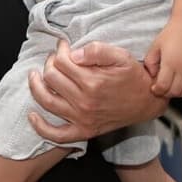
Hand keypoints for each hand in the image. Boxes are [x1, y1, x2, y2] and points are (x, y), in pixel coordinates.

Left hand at [27, 40, 166, 143]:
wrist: (148, 102)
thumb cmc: (134, 77)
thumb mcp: (121, 56)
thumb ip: (97, 50)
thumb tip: (73, 53)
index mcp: (92, 82)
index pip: (61, 62)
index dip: (59, 50)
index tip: (63, 45)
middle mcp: (84, 102)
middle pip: (51, 78)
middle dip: (49, 63)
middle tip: (55, 58)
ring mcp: (82, 118)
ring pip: (47, 101)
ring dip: (35, 86)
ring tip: (34, 76)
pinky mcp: (84, 131)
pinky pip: (56, 135)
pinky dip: (41, 127)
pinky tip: (33, 115)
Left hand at [144, 19, 181, 97]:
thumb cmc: (171, 33)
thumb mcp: (155, 46)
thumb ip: (150, 62)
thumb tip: (152, 76)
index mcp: (170, 62)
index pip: (164, 86)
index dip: (158, 90)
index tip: (155, 88)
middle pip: (176, 91)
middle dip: (167, 93)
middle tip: (164, 88)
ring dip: (180, 92)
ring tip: (175, 86)